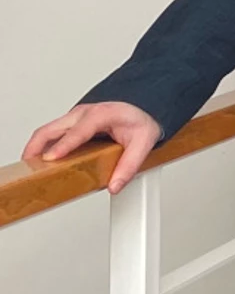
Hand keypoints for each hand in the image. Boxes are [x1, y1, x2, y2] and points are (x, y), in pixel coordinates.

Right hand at [23, 102, 161, 192]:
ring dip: (35, 147)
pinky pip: (51, 132)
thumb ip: (130, 166)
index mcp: (102, 115)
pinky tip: (40, 160)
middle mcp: (84, 113)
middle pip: (52, 128)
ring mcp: (75, 116)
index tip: (51, 158)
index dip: (63, 145)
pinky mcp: (71, 122)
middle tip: (30, 167)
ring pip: (47, 130)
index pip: (79, 131)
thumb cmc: (141, 122)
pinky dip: (42, 145)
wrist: (142, 107)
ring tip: (30, 167)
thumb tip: (115, 186)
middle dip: (37, 147)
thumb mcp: (144, 144)